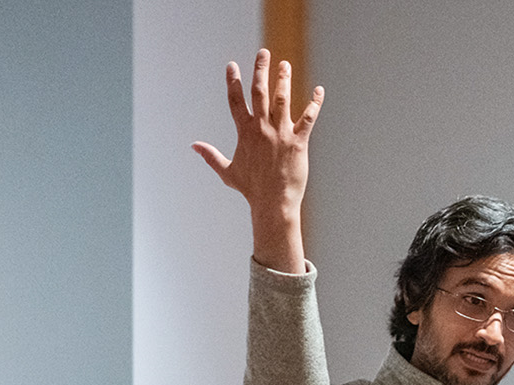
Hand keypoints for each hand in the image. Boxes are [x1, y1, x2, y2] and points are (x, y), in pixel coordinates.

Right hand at [191, 49, 323, 272]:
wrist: (273, 203)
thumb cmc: (251, 190)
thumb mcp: (227, 172)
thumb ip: (211, 156)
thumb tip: (193, 146)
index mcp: (244, 132)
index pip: (236, 101)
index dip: (232, 81)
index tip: (232, 65)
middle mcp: (261, 129)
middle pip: (259, 92)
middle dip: (260, 70)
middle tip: (263, 52)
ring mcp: (280, 134)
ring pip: (282, 100)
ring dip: (284, 80)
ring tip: (285, 64)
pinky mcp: (298, 142)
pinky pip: (309, 118)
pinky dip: (315, 104)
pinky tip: (319, 91)